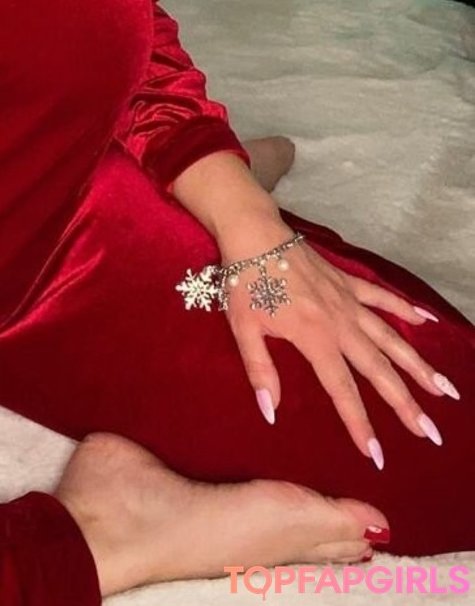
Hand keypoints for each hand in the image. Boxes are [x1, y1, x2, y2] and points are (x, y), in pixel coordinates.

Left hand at [217, 216, 459, 467]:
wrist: (253, 232)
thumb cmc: (244, 282)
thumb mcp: (242, 328)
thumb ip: (259, 370)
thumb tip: (271, 413)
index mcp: (314, 337)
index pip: (342, 390)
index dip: (359, 424)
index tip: (377, 455)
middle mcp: (340, 322)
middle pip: (379, 370)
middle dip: (406, 404)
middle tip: (431, 433)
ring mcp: (348, 301)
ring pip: (391, 338)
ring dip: (418, 365)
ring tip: (444, 390)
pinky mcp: (348, 282)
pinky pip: (383, 298)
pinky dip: (406, 309)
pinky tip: (427, 321)